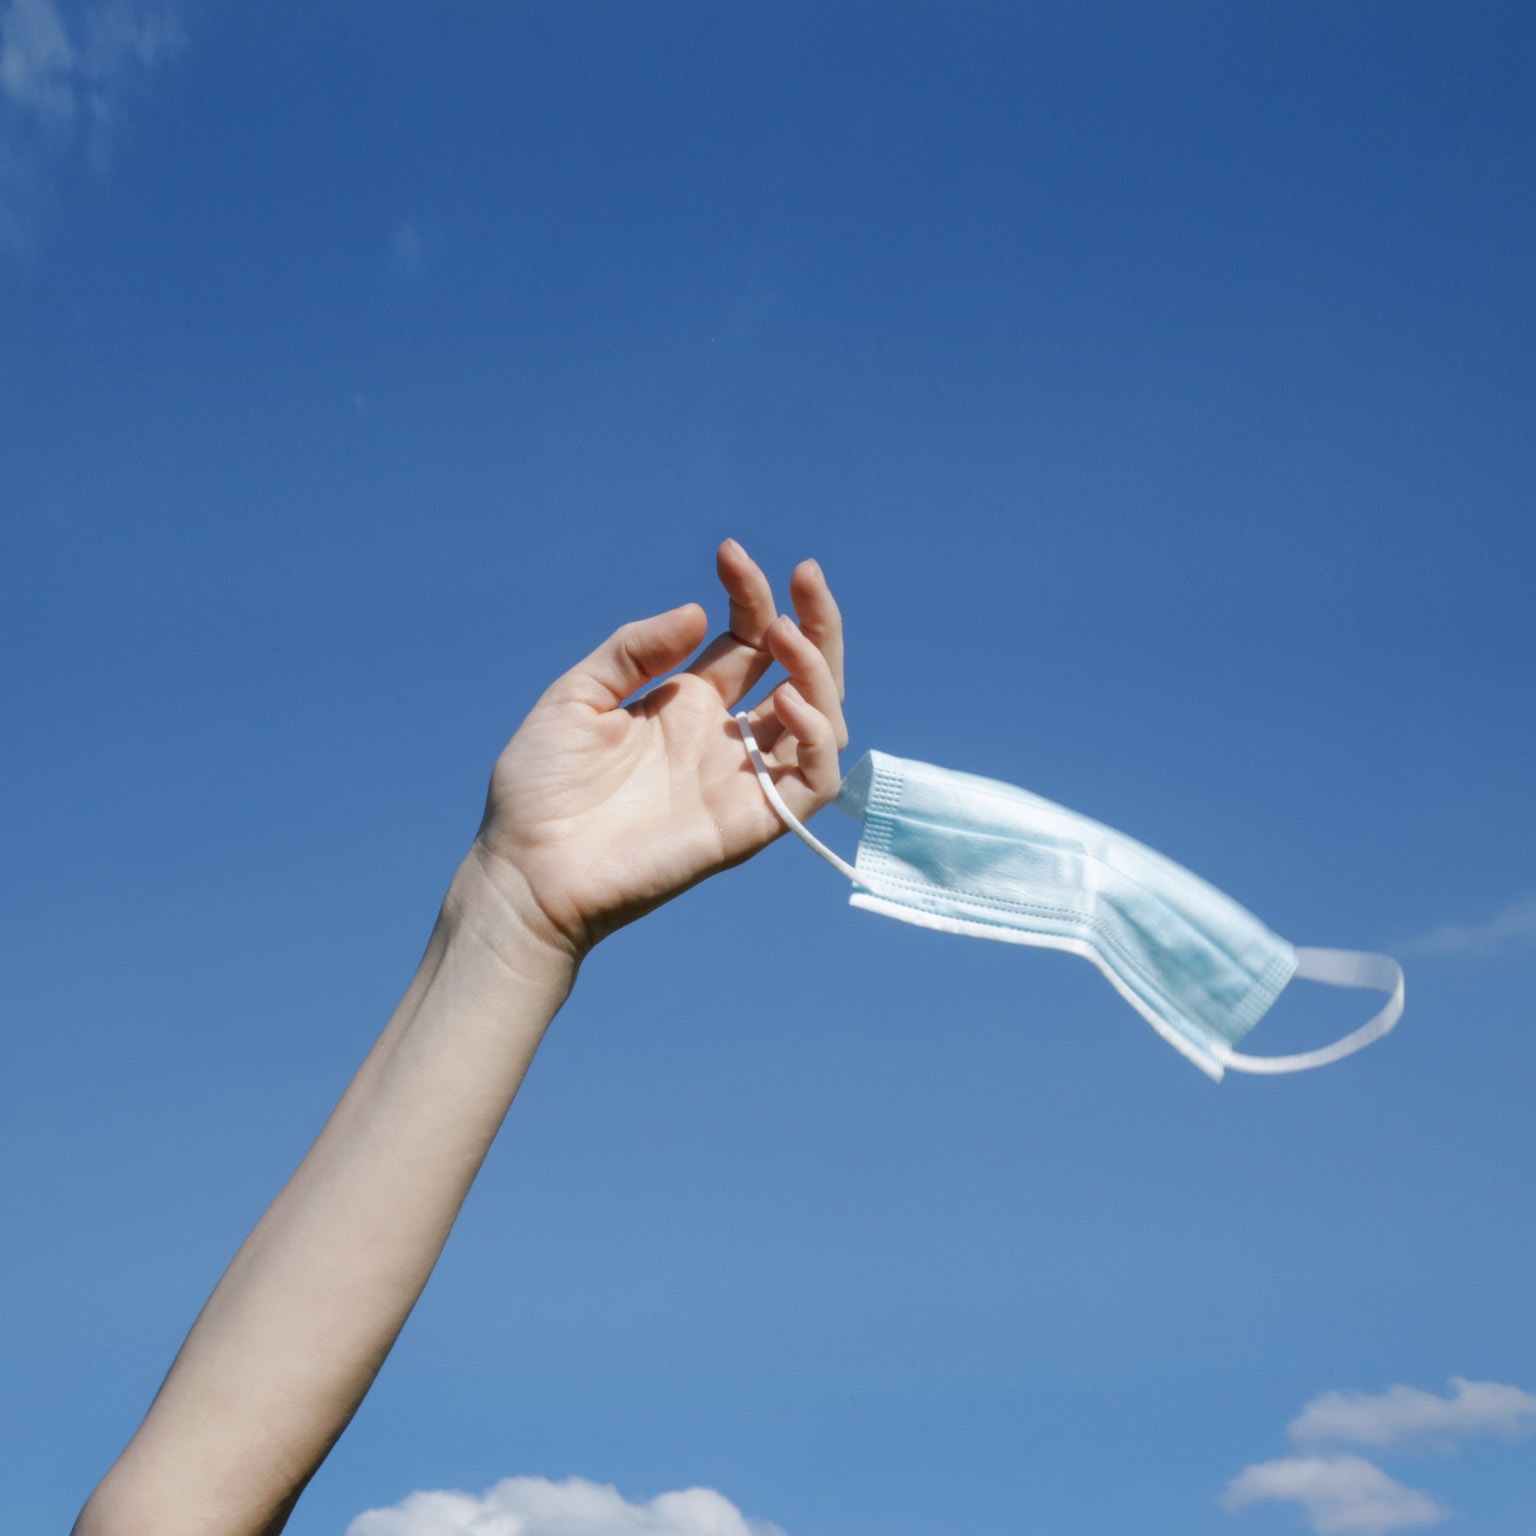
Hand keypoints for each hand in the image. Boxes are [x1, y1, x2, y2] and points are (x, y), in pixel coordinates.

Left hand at [472, 541, 848, 956]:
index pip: (747, 640)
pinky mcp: (750, 825)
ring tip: (786, 636)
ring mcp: (741, 781)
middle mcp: (723, 739)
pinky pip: (814, 783)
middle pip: (799, 674)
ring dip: (819, 671)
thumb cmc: (540, 790)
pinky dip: (818, 740)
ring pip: (820, 721)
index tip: (729, 555)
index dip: (750, 594)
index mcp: (686, 704)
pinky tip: (787, 703)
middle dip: (814, 621)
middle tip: (805, 574)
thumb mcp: (577, 696)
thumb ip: (635, 651)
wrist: (527, 870)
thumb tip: (699, 613)